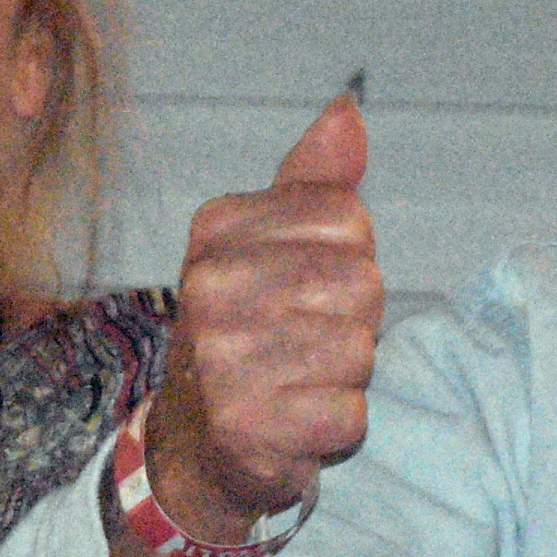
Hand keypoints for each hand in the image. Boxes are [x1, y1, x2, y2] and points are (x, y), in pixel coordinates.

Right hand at [121, 96, 381, 556]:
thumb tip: (347, 110)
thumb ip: (313, 182)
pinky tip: (296, 424)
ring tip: (298, 382)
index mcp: (217, 231)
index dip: (348, 262)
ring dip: (345, 376)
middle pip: (362, 284)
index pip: (349, 219)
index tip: (303, 291)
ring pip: (359, 350)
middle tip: (302, 345)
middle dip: (352, 322)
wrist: (195, 446)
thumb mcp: (271, 244)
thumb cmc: (250, 332)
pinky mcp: (246, 428)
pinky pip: (349, 415)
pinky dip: (337, 427)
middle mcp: (209, 288)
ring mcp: (222, 360)